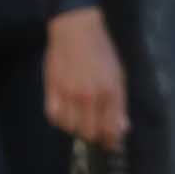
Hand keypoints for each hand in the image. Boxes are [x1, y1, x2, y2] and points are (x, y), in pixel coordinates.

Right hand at [42, 8, 128, 146]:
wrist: (75, 29)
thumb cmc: (100, 51)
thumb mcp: (118, 75)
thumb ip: (120, 105)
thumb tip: (122, 129)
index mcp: (109, 91)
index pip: (110, 129)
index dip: (111, 141)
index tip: (110, 143)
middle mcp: (89, 96)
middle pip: (89, 133)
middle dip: (94, 135)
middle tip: (96, 130)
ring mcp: (68, 93)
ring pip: (71, 128)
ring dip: (76, 127)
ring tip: (81, 117)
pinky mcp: (52, 89)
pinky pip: (54, 117)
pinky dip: (61, 120)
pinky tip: (67, 112)